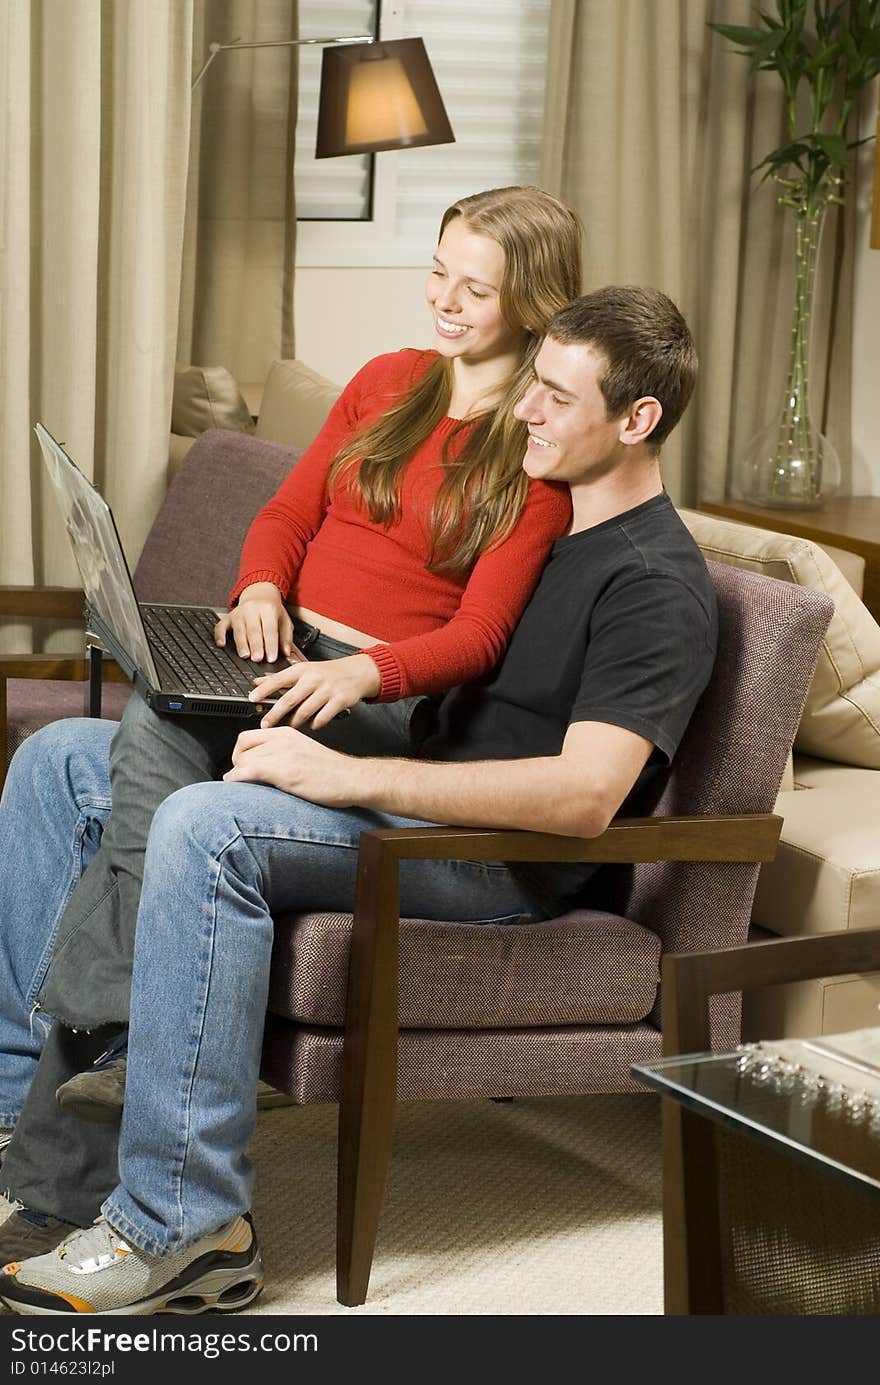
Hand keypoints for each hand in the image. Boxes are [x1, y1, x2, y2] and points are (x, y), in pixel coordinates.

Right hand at [213, 582, 292, 661]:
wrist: (259, 594)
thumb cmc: (272, 611)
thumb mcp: (284, 620)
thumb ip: (286, 637)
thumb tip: (286, 652)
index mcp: (268, 609)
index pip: (269, 629)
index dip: (270, 644)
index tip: (271, 658)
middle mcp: (252, 610)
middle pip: (253, 630)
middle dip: (256, 646)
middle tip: (258, 659)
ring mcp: (238, 613)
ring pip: (239, 630)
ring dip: (241, 644)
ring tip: (245, 655)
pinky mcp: (228, 617)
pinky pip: (221, 627)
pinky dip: (220, 636)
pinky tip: (221, 644)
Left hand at [224, 725, 363, 803]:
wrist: (352, 778)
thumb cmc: (332, 771)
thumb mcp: (304, 752)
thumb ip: (283, 753)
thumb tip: (262, 765)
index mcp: (287, 734)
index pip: (247, 736)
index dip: (239, 753)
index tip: (241, 765)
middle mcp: (282, 740)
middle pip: (242, 748)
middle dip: (236, 764)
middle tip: (240, 777)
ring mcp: (283, 755)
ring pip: (243, 761)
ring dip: (237, 775)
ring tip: (240, 786)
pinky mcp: (285, 771)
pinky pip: (248, 771)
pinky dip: (237, 779)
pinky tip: (236, 785)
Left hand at [251, 653, 380, 729]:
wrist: (357, 672)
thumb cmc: (327, 672)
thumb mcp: (304, 669)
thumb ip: (280, 677)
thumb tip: (257, 682)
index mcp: (302, 670)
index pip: (278, 679)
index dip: (264, 690)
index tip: (252, 699)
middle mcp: (313, 679)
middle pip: (289, 699)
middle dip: (274, 714)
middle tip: (265, 723)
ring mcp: (327, 690)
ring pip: (305, 711)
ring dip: (295, 722)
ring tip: (289, 726)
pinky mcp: (339, 700)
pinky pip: (322, 718)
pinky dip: (314, 724)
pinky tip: (311, 725)